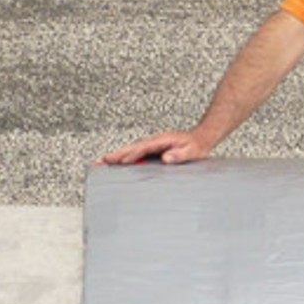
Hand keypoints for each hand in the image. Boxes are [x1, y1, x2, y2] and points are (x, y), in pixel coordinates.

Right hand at [98, 130, 213, 164]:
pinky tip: (119, 164)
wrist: (201, 139)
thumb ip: (179, 155)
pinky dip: (126, 157)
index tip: (118, 160)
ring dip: (118, 156)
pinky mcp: (153, 149)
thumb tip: (165, 158)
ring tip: (103, 163)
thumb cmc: (196, 146)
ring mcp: (153, 145)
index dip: (130, 154)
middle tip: (102, 161)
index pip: (142, 148)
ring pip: (132, 150)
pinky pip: (137, 154)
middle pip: (132, 148)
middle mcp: (154, 142)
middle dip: (117, 154)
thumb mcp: (191, 151)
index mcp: (161, 141)